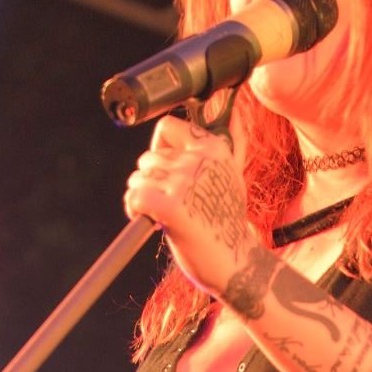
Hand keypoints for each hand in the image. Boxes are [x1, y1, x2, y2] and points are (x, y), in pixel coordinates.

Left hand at [122, 114, 255, 297]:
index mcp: (214, 147)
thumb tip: (237, 108)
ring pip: (137, 178)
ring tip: (162, 216)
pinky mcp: (171, 206)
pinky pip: (135, 196)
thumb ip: (231, 141)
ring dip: (142, 197)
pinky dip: (134, 209)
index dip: (160, 150)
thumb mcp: (234, 175)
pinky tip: (149, 222)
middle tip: (169, 204)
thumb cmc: (229, 223)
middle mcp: (199, 160)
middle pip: (147, 157)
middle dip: (150, 181)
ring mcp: (184, 182)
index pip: (166, 127)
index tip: (168, 173)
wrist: (237, 264)